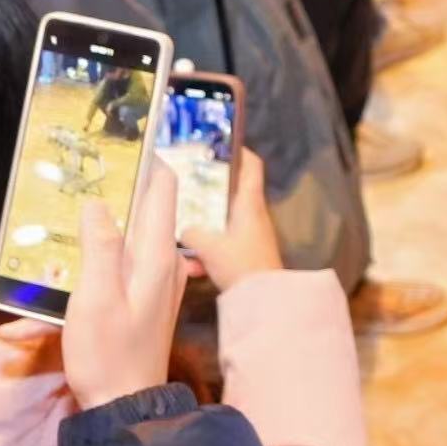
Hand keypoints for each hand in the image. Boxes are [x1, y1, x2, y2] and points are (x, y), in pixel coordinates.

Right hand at [1, 156, 187, 410]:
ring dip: (81, 244)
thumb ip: (100, 246)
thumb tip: (98, 202)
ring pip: (115, 247)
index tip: (127, 136)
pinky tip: (22, 326)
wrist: (123, 410)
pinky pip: (104, 283)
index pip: (163, 190)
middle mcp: (160, 264)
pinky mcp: (135, 305)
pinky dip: (73, 290)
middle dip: (109, 193)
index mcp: (155, 255)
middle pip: (138, 212)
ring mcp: (149, 285)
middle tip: (74, 175)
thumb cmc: (110, 354)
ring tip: (44, 236)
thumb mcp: (96, 297)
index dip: (148, 158)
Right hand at [182, 148, 285, 290]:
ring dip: (205, 228)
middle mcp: (254, 215)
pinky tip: (192, 266)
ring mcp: (252, 235)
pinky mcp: (248, 254)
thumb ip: (192, 233)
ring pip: (224, 222)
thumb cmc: (241, 264)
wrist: (264, 300)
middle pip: (232, 194)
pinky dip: (209, 251)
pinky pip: (225, 245)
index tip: (219, 145)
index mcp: (249, 203)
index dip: (239, 151)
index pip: (252, 165)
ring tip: (182, 234)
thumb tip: (183, 229)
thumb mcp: (209, 245)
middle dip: (208, 193)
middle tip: (185, 190)